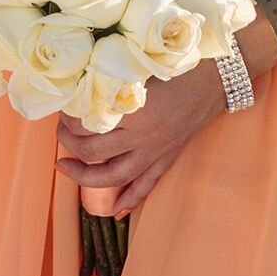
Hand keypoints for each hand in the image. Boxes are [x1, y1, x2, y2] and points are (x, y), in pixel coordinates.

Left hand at [55, 60, 224, 217]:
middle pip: (92, 152)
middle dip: (68, 144)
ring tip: (65, 167)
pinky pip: (147, 185)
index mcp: (133, 111)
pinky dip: (131, 199)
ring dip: (84, 177)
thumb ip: (113, 81)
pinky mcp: (168, 157)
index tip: (62, 109)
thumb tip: (82, 87)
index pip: (87, 125)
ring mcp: (156, 151)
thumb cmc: (177, 64)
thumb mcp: (139, 68)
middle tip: (59, 133)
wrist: (217, 76)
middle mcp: (142, 136)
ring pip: (113, 176)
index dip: (68, 120)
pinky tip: (116, 211)